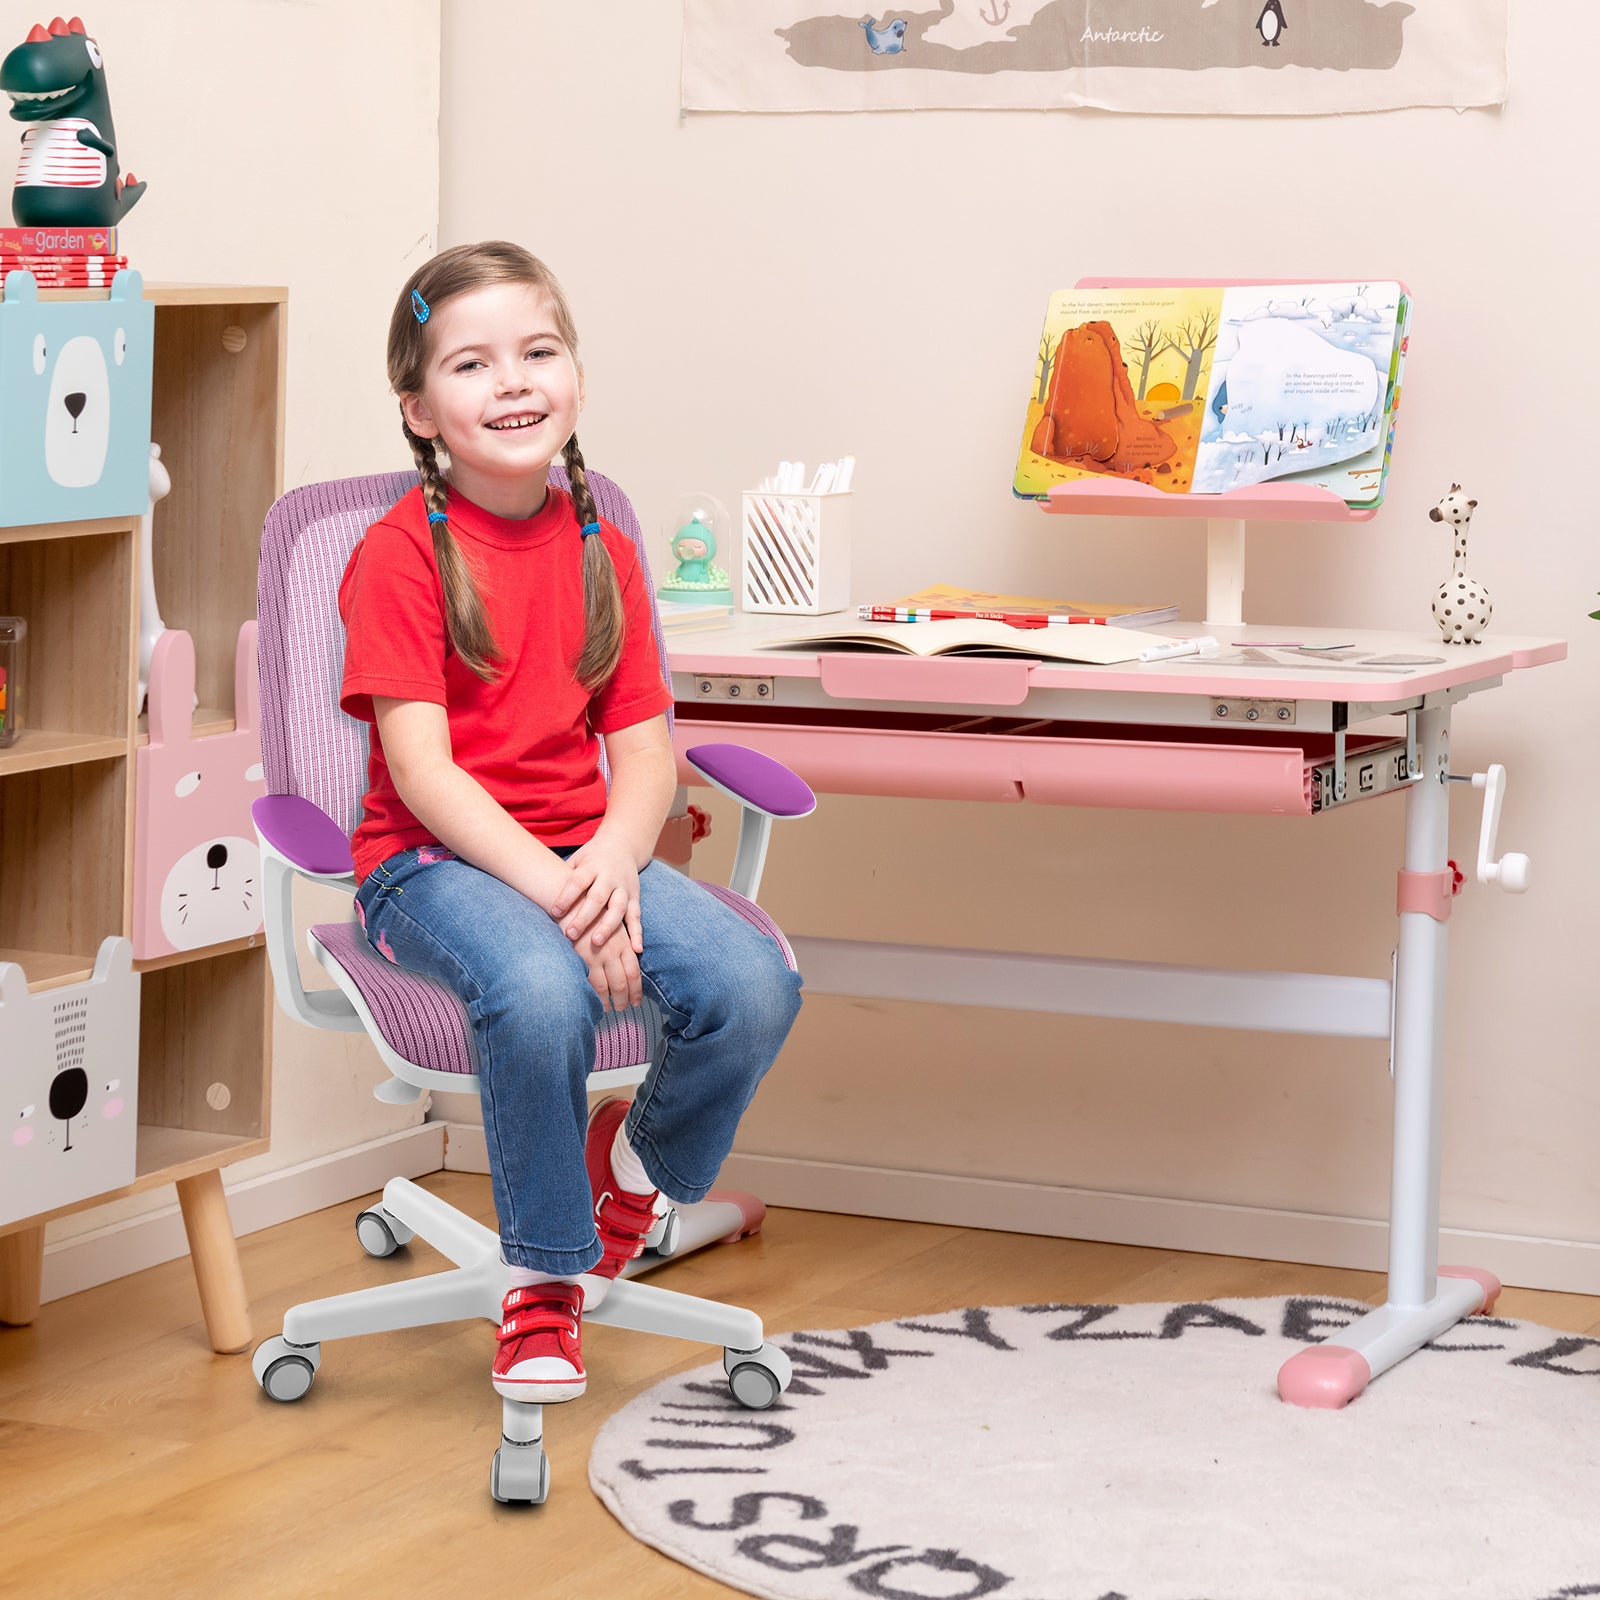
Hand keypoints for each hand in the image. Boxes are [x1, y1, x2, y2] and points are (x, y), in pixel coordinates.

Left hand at [551, 836, 641, 956]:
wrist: (622, 845)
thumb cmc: (591, 859)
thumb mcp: (577, 860)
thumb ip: (563, 877)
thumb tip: (537, 892)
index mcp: (592, 866)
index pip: (578, 881)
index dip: (566, 897)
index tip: (554, 912)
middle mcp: (610, 876)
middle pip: (598, 897)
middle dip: (584, 917)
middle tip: (570, 934)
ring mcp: (624, 887)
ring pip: (618, 908)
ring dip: (608, 926)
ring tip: (596, 942)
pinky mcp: (635, 897)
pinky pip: (636, 916)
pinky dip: (637, 933)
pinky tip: (635, 949)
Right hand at [583, 921, 642, 1012]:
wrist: (571, 902)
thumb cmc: (593, 914)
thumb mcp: (614, 926)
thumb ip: (624, 945)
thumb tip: (630, 966)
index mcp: (624, 943)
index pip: (634, 973)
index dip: (636, 991)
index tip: (636, 1001)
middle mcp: (612, 951)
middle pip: (621, 984)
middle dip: (623, 1000)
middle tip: (622, 1008)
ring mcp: (595, 956)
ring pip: (605, 987)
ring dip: (607, 1001)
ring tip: (607, 1009)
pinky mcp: (578, 958)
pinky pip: (587, 983)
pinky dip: (591, 995)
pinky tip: (592, 1001)